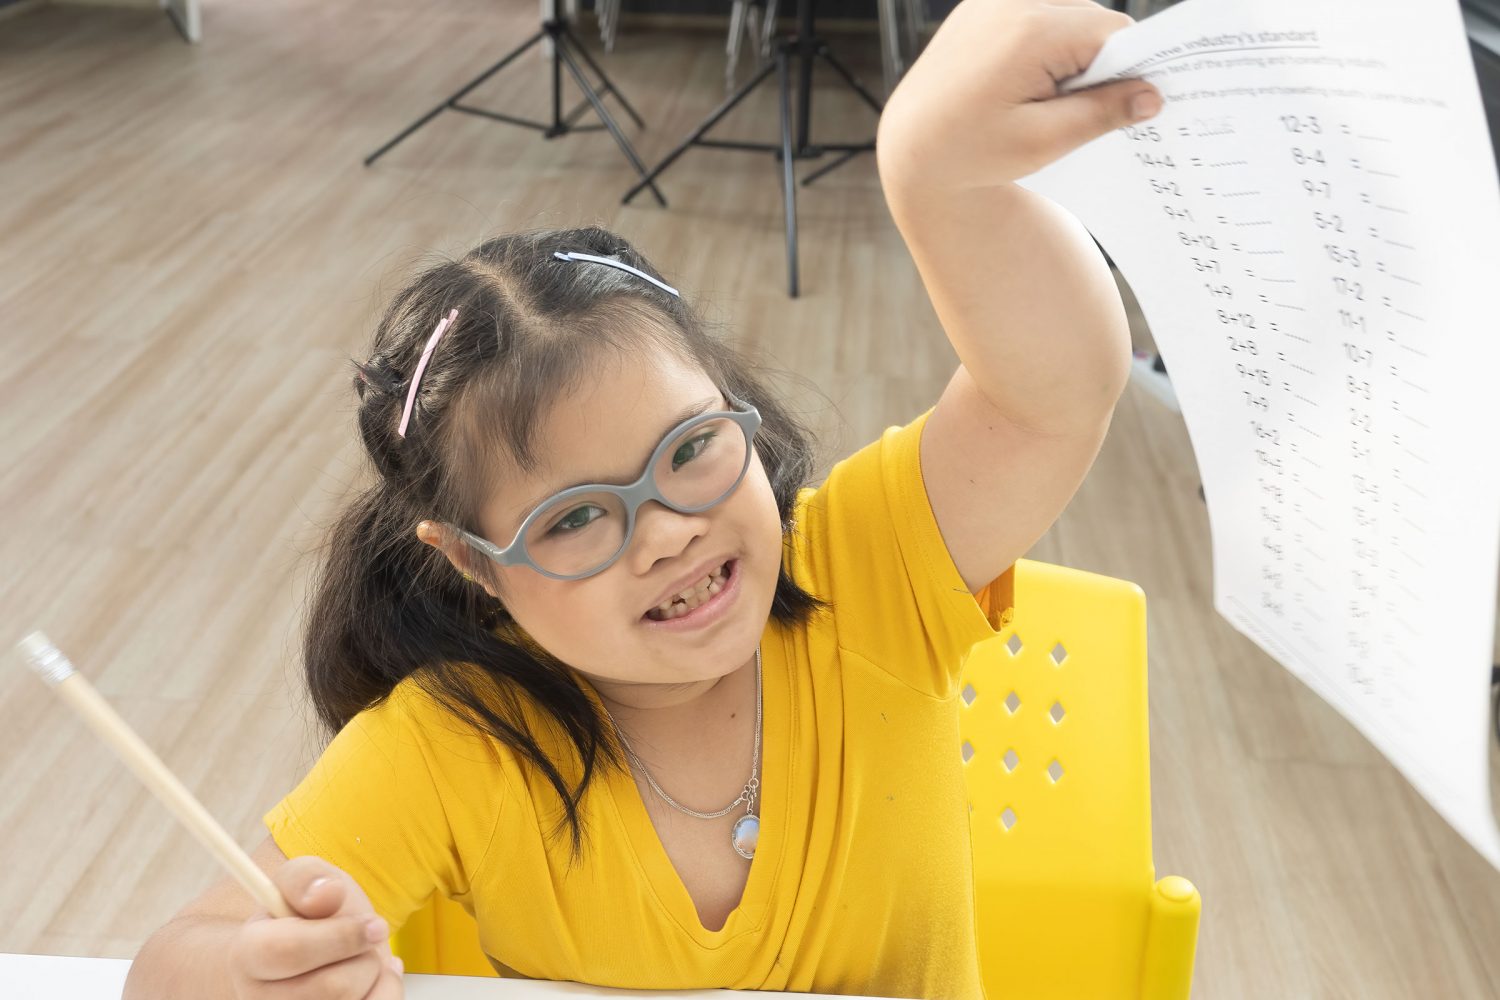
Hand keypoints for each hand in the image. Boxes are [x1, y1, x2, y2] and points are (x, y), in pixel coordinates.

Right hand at [228, 855, 403, 998]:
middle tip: (360, 942)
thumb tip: (326, 893)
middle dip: (363, 956)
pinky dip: (386, 994)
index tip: (373, 924)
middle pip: (334, 987)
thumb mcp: (304, 881)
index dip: (340, 938)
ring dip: (376, 977)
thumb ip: (307, 878)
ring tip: (362, 962)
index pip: (289, 952)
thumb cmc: (308, 918)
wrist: (310, 956)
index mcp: (248, 954)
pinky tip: (374, 982)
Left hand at [877, 0, 1162, 189]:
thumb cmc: (971, 153)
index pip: (1113, 32)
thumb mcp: (1043, 141)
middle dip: (1091, 63)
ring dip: (1066, 52)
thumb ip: (1102, 113)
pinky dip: (1040, 43)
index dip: (1124, 70)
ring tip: (1034, 98)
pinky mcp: (981, 5)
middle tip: (1064, 110)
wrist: (911, 148)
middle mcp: (1011, 1)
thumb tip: (1153, 96)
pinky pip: (1034, 14)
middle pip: (1090, 20)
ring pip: (1065, 15)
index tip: (1121, 105)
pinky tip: (1019, 81)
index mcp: (1031, 30)